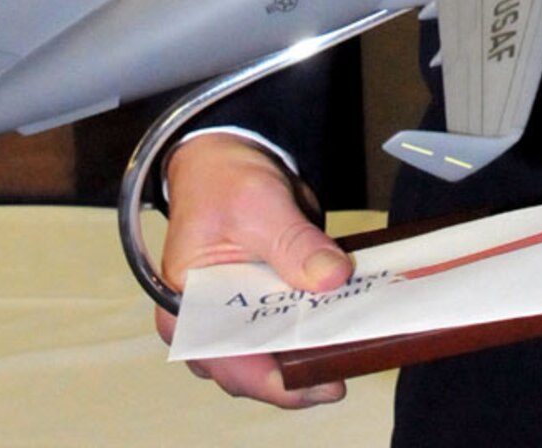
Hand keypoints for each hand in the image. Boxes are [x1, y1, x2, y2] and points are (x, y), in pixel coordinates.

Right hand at [156, 132, 354, 405]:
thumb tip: (333, 278)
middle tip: (350, 362)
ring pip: (275, 355)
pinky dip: (317, 331)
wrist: (224, 159)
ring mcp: (237, 320)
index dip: (276, 380)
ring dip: (313, 353)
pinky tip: (348, 327)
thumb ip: (294, 243)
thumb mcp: (258, 205)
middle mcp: (207, 326)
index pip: (229, 361)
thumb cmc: (224, 182)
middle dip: (301, 370)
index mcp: (186, 310)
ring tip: (355, 346)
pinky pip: (290, 330)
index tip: (321, 381)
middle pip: (255, 368)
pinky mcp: (263, 308)